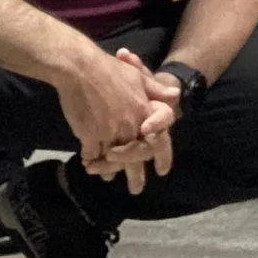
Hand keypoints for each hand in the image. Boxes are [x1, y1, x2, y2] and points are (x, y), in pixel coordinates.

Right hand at [54, 47, 159, 180]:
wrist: (81, 68)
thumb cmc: (110, 69)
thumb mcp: (137, 77)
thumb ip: (156, 90)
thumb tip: (176, 97)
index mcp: (143, 112)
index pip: (158, 141)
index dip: (161, 157)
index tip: (161, 171)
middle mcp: (130, 127)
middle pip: (136, 157)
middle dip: (135, 175)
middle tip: (135, 189)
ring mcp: (109, 133)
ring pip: (112, 159)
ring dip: (109, 169)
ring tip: (107, 177)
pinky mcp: (90, 136)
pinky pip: (92, 154)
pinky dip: (91, 159)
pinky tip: (89, 163)